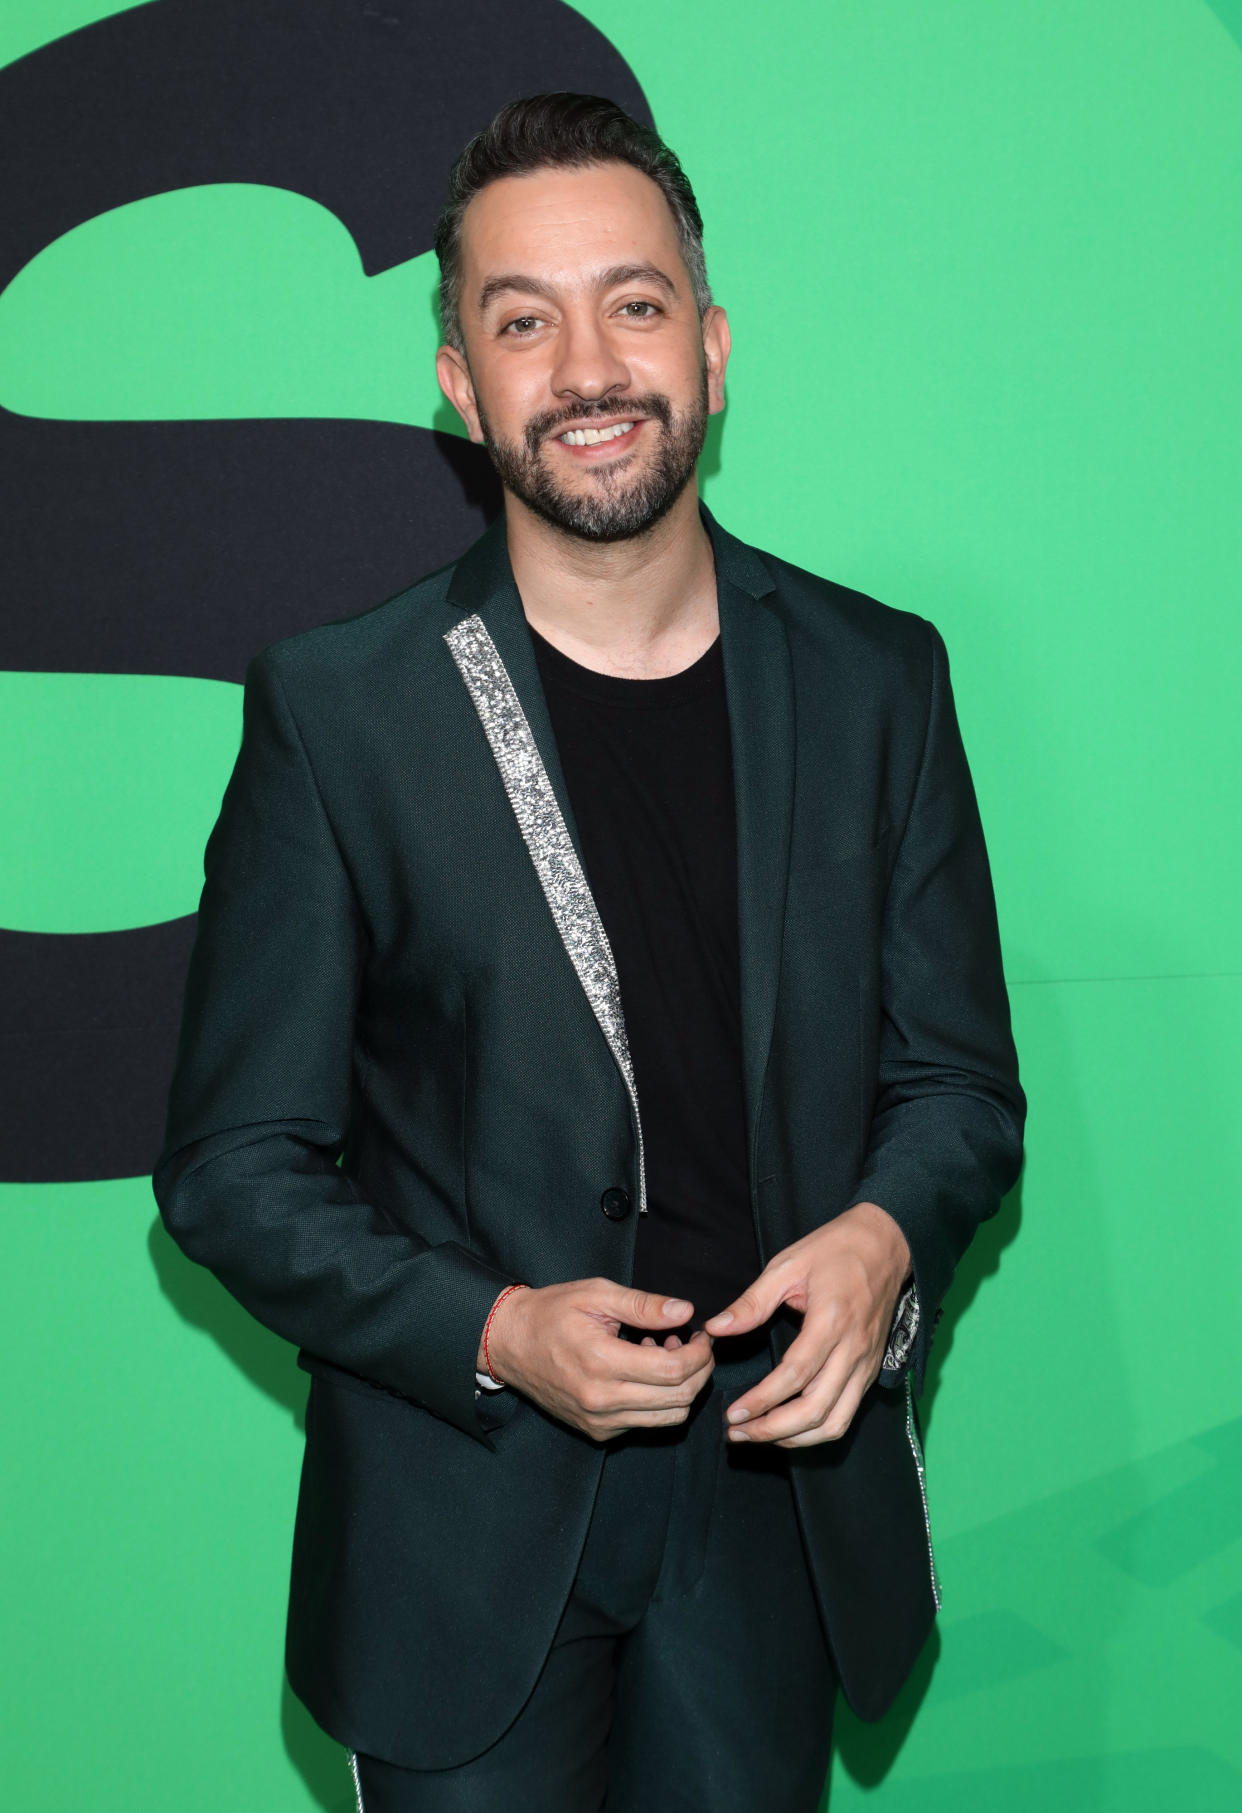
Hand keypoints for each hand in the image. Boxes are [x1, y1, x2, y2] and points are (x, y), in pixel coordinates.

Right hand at [481, 1278, 715, 1441]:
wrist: (509, 1343)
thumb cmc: (550, 1313)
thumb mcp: (596, 1295)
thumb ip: (643, 1305)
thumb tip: (685, 1312)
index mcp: (601, 1362)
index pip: (673, 1370)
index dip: (699, 1353)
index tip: (701, 1335)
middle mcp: (601, 1400)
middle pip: (678, 1398)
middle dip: (700, 1371)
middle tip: (695, 1345)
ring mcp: (599, 1421)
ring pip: (668, 1418)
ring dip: (682, 1389)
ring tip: (667, 1355)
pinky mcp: (597, 1431)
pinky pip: (646, 1423)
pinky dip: (659, 1401)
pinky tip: (644, 1372)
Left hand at [703, 1203, 910, 1447]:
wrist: (885, 1243)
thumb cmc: (834, 1249)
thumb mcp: (787, 1265)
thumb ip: (751, 1302)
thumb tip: (716, 1329)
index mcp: (830, 1321)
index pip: (795, 1375)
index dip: (762, 1400)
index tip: (733, 1415)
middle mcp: (853, 1350)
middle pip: (816, 1410)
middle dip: (773, 1430)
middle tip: (737, 1433)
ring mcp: (866, 1364)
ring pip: (835, 1422)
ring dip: (796, 1439)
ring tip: (760, 1435)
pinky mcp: (870, 1370)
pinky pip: (847, 1413)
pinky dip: (817, 1430)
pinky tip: (790, 1427)